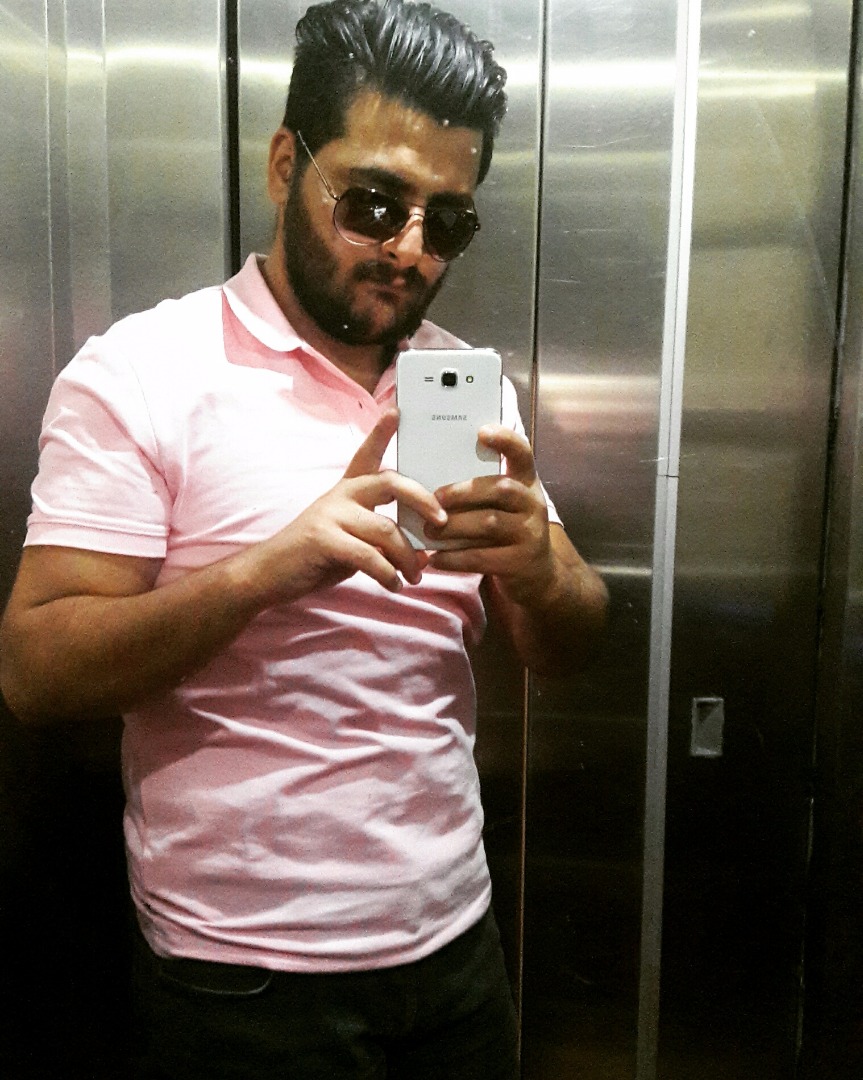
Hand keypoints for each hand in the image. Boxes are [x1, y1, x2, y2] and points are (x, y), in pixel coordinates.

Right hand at [246, 409, 445, 602]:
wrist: (268, 573)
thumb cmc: (315, 556)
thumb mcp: (349, 538)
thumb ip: (379, 536)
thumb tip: (420, 551)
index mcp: (346, 490)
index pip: (367, 455)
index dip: (381, 433)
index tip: (396, 411)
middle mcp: (340, 495)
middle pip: (390, 483)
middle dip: (422, 500)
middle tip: (442, 521)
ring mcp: (331, 515)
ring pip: (386, 529)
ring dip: (407, 557)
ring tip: (415, 576)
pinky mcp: (324, 539)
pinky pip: (369, 556)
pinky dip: (387, 574)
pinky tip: (394, 586)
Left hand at [426, 425, 554, 604]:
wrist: (535, 574)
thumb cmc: (505, 530)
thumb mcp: (500, 506)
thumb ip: (478, 489)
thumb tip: (428, 477)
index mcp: (526, 482)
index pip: (522, 453)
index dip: (505, 440)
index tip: (482, 431)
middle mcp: (533, 504)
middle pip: (500, 489)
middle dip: (464, 492)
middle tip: (434, 498)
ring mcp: (531, 533)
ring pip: (489, 523)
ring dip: (454, 526)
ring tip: (428, 531)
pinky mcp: (521, 562)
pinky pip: (483, 557)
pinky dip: (456, 558)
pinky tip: (436, 558)